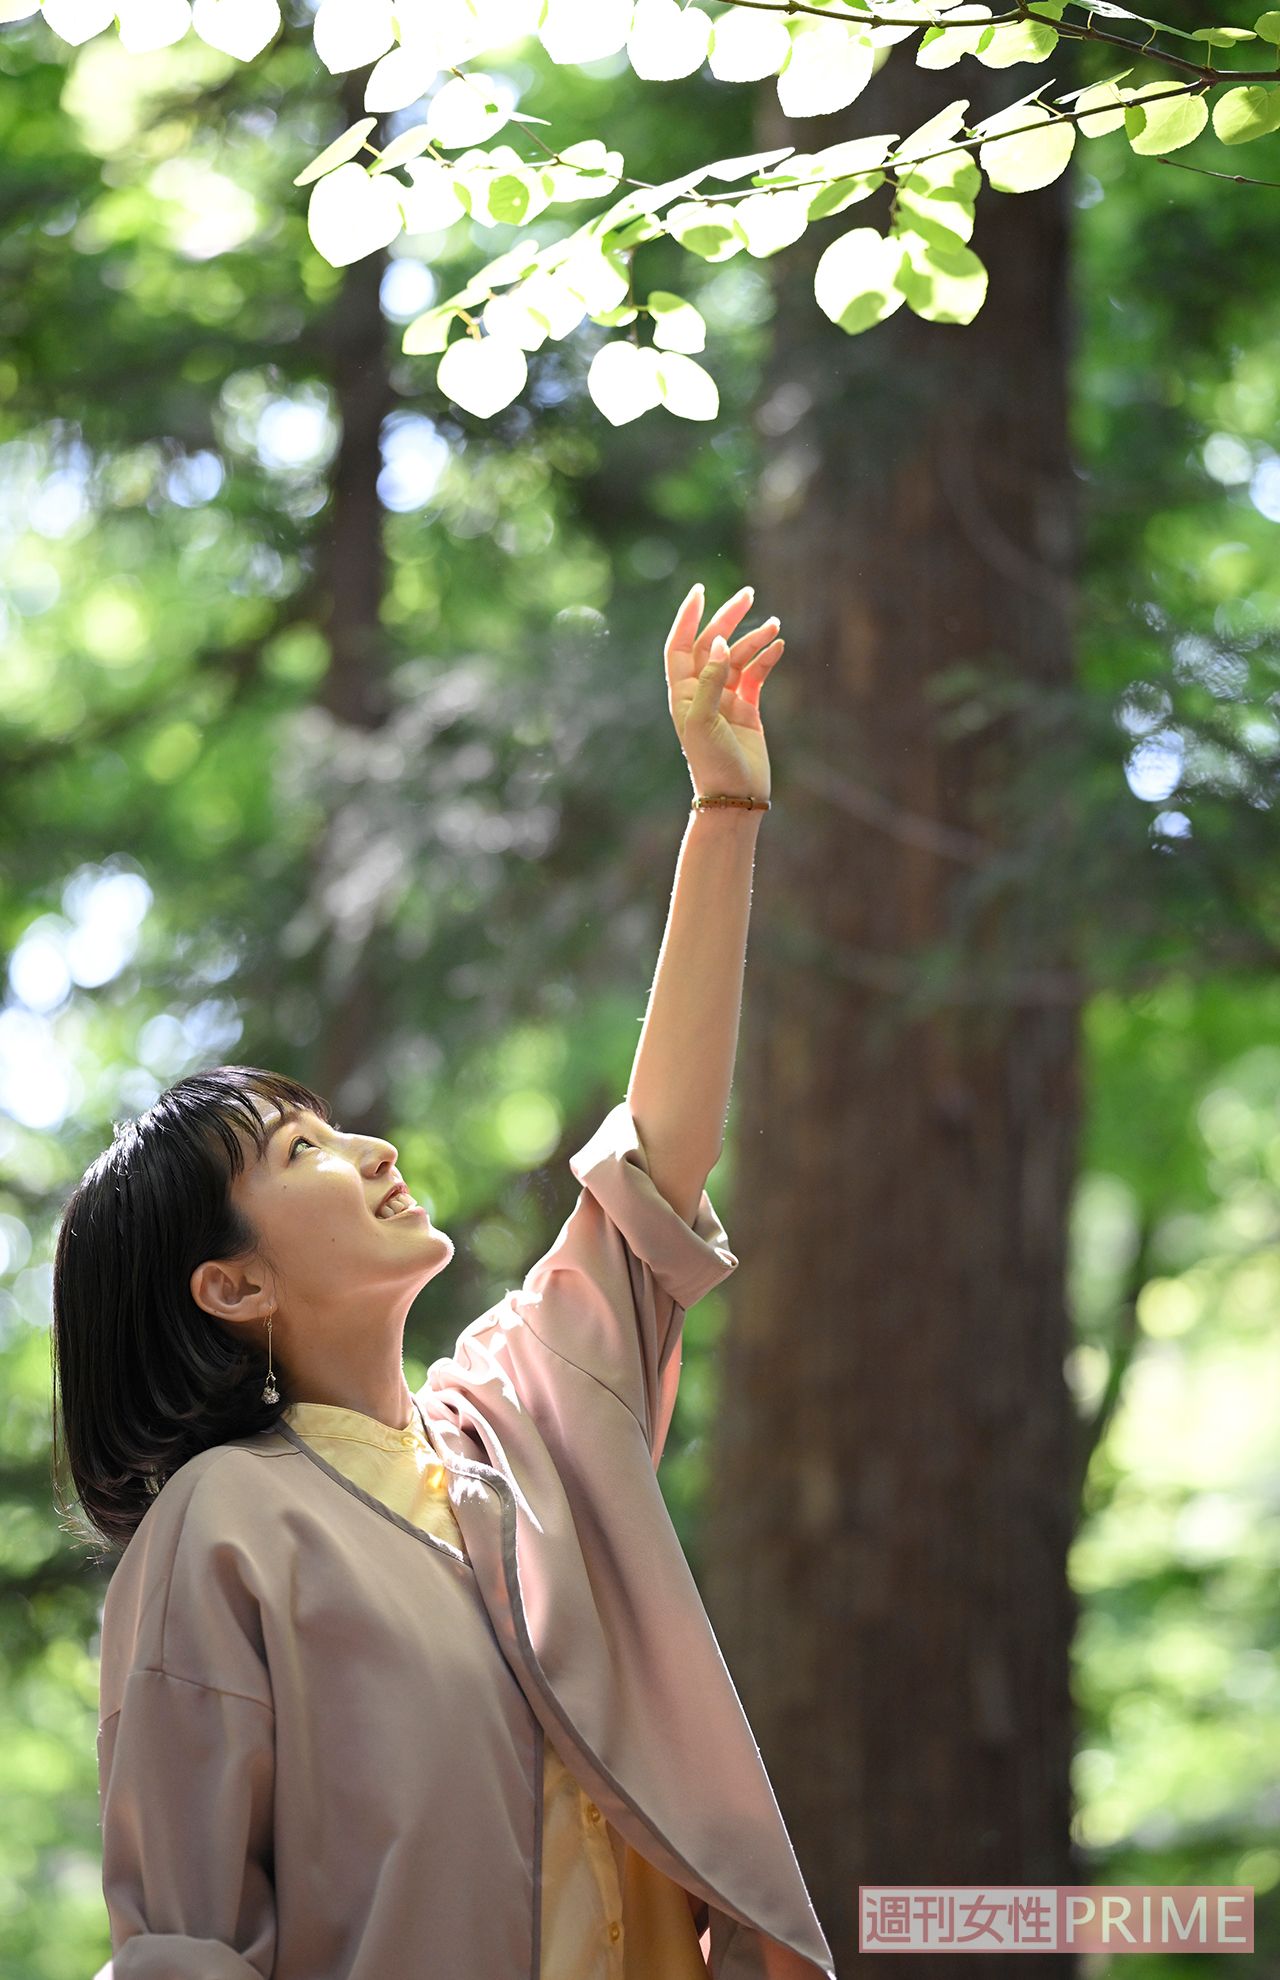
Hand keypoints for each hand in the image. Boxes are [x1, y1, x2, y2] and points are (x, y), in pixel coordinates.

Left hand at [663, 581, 783, 803]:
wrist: (734, 797)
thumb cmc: (711, 763)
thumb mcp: (703, 720)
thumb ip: (710, 680)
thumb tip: (719, 643)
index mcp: (683, 692)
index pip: (680, 645)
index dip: (688, 617)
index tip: (701, 590)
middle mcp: (702, 692)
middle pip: (712, 644)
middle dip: (728, 618)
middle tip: (748, 595)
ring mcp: (726, 699)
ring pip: (738, 657)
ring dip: (754, 639)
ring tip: (774, 625)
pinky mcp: (748, 709)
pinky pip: (756, 675)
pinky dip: (766, 659)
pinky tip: (778, 647)